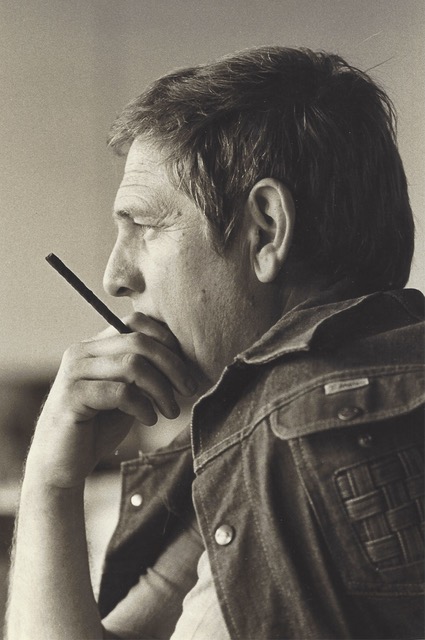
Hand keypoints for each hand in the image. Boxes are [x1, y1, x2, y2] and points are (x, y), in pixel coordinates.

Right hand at [25, 313, 196, 487]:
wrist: (62, 464)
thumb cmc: (98, 428)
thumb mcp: (127, 393)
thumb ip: (145, 373)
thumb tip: (184, 360)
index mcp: (95, 346)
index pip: (136, 322)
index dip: (167, 341)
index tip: (185, 370)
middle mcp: (81, 352)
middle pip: (139, 341)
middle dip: (172, 365)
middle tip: (189, 390)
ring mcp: (74, 373)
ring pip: (133, 365)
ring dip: (161, 389)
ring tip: (170, 411)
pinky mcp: (73, 397)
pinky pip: (120, 392)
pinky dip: (143, 406)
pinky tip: (149, 420)